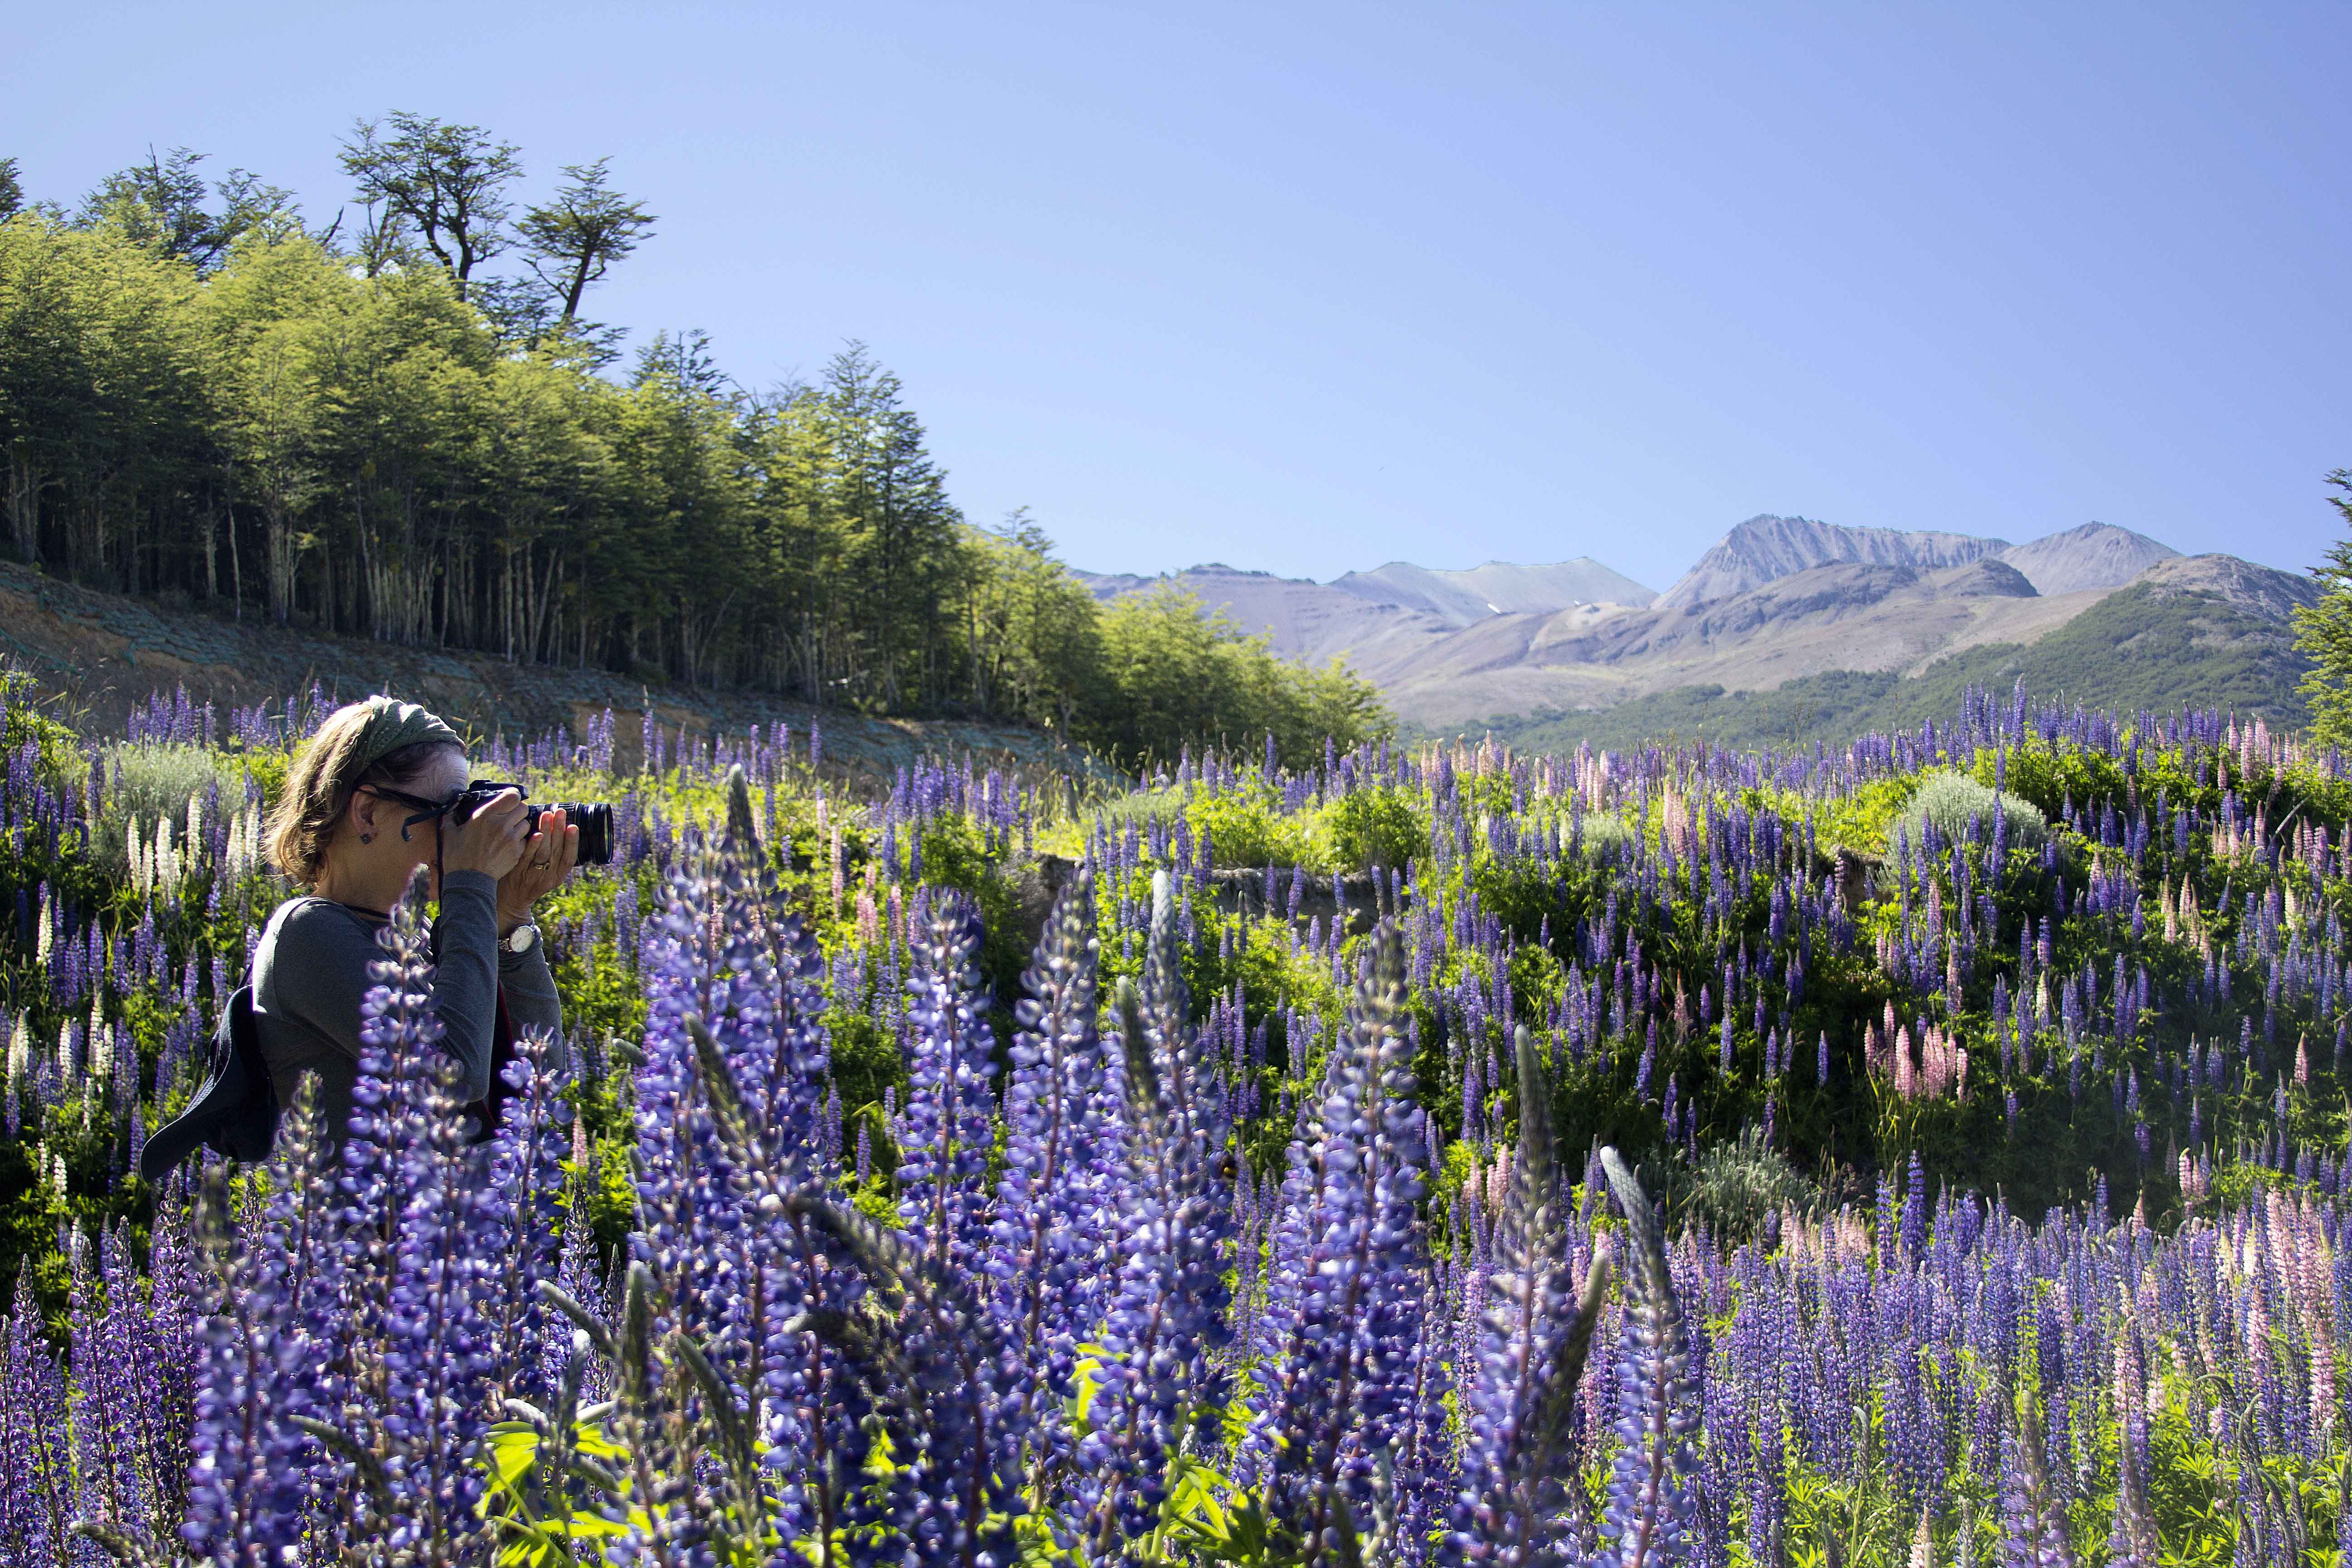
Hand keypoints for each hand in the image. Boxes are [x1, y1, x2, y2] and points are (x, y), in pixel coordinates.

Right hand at [441, 788, 531, 881]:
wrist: (468, 882)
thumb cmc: (457, 857)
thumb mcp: (449, 833)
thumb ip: (451, 817)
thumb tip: (451, 808)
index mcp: (485, 816)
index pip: (512, 796)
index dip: (513, 796)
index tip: (508, 800)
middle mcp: (501, 824)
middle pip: (523, 808)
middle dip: (517, 811)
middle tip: (508, 817)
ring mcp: (511, 839)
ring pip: (526, 824)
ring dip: (519, 826)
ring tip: (508, 832)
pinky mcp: (517, 852)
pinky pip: (525, 841)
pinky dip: (519, 841)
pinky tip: (508, 845)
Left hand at [498, 806, 578, 933]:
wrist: (509, 900)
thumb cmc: (529, 880)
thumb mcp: (545, 874)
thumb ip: (552, 856)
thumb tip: (558, 828)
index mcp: (557, 877)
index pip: (569, 858)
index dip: (572, 843)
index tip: (573, 826)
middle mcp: (547, 877)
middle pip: (556, 851)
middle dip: (559, 830)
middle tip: (560, 812)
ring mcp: (532, 875)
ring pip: (543, 853)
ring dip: (547, 832)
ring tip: (548, 815)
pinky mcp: (518, 873)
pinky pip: (527, 857)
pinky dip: (533, 845)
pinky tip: (536, 833)